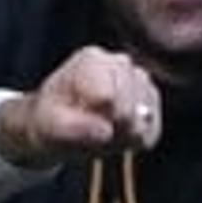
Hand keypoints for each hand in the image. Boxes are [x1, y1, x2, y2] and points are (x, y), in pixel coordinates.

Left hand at [0, 43, 162, 168]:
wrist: (59, 123)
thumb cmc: (50, 120)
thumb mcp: (49, 126)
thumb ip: (73, 127)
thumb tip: (105, 131)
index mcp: (92, 60)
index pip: (107, 99)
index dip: (92, 120)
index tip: (74, 118)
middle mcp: (122, 63)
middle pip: (127, 114)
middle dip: (107, 131)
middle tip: (85, 129)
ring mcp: (140, 80)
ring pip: (141, 126)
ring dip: (119, 138)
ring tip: (97, 130)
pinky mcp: (152, 100)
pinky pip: (151, 134)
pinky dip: (132, 142)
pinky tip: (114, 133)